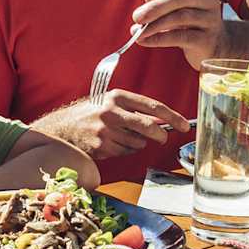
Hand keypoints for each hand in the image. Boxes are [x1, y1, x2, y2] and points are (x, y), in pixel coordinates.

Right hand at [51, 89, 189, 158]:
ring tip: (121, 136)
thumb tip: (162, 121)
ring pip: (137, 143)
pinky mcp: (101, 147)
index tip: (184, 125)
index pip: (152, 106)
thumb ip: (136, 110)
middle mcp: (111, 112)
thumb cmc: (92, 114)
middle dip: (159, 135)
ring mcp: (106, 131)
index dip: (172, 116)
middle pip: (148, 127)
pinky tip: (111, 143)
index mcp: (117, 97)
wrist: (63, 127)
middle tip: (162, 138)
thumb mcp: (113, 104)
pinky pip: (125, 152)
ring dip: (136, 143)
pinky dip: (124, 150)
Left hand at [133, 0, 227, 68]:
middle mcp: (209, 0)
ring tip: (138, 32)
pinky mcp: (207, 39)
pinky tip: (145, 41)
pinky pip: (181, 37)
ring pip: (181, 17)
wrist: (214, 46)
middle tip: (136, 17)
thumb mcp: (175, 7)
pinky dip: (160, 39)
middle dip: (156, 7)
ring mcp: (210, 20)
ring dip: (155, 25)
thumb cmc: (190, 21)